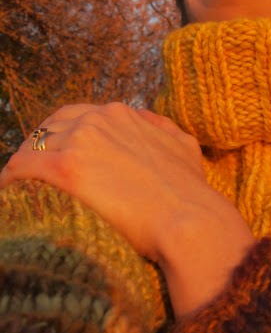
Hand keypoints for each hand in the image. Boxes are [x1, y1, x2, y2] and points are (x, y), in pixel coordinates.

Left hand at [0, 103, 255, 315]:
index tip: (55, 156)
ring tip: (17, 189)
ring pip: (32, 145)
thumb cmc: (189, 191)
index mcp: (121, 113)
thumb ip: (162, 129)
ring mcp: (81, 140)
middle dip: (38, 148)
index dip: (60, 136)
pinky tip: (7, 195)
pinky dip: (10, 179)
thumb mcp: (182, 145)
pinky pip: (22, 167)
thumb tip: (149, 122)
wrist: (189, 219)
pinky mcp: (66, 168)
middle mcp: (98, 119)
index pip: (74, 116)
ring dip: (23, 166)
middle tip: (30, 175)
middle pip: (49, 127)